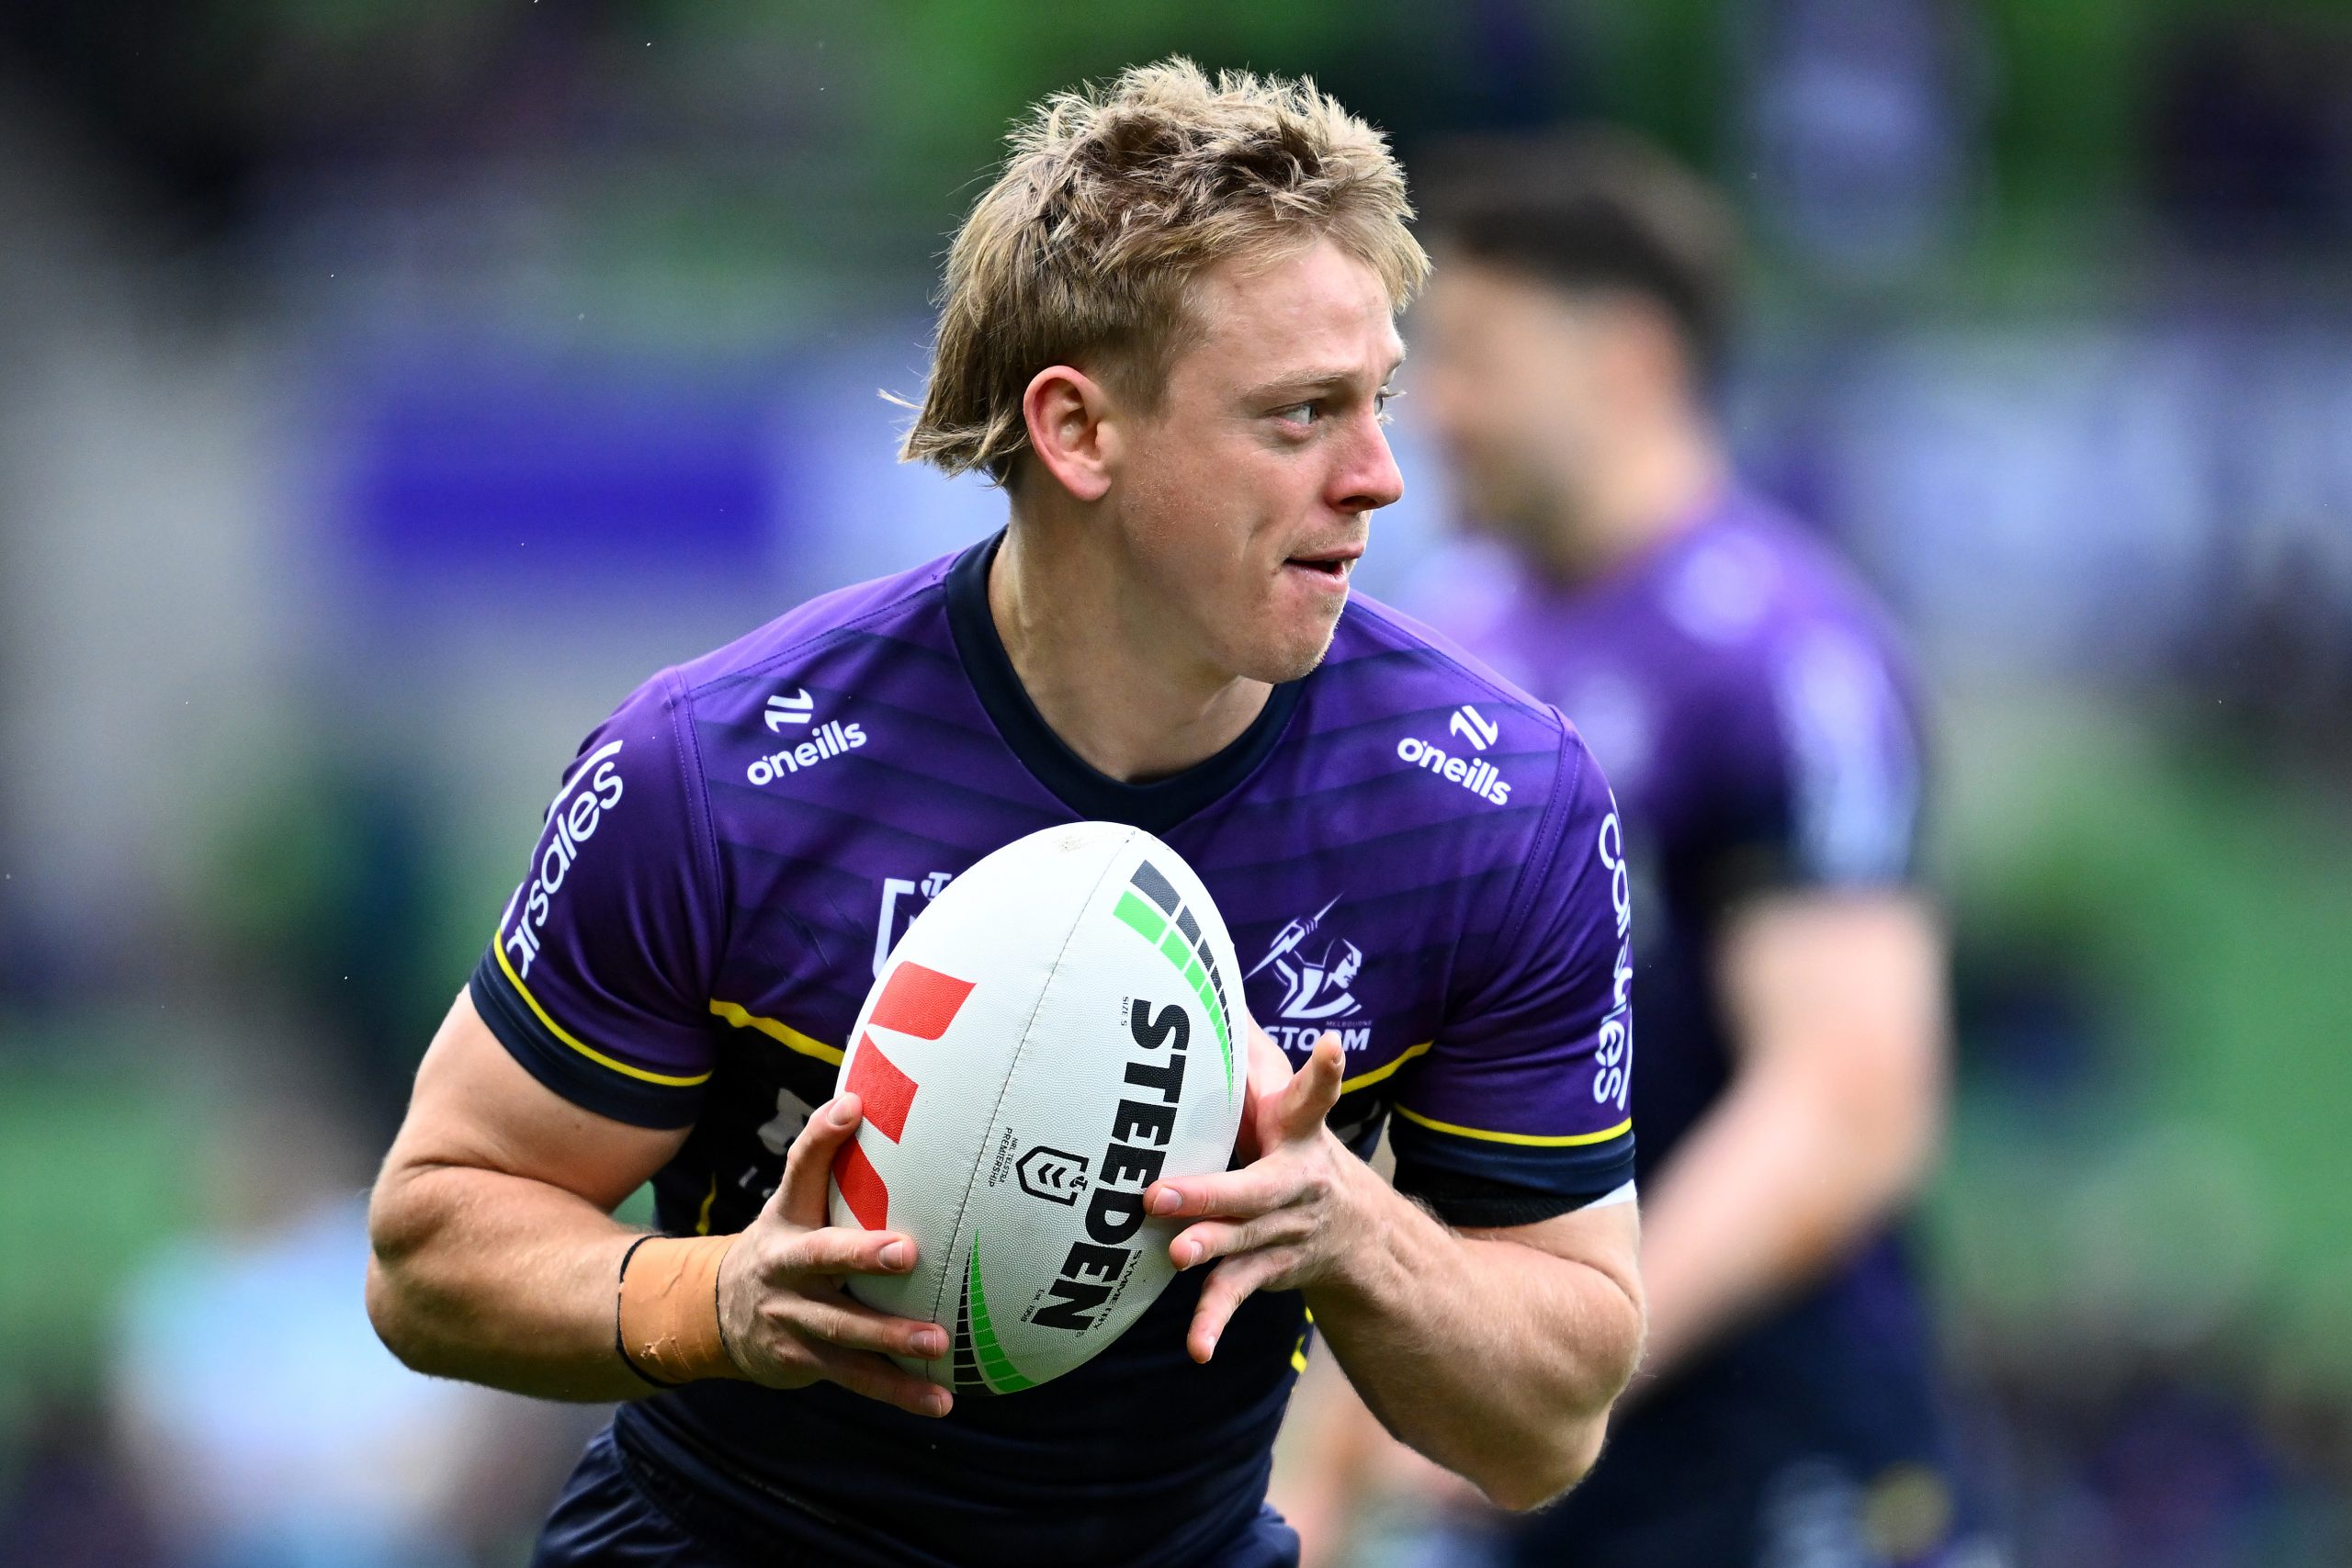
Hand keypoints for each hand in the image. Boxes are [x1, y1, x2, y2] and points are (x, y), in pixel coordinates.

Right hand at [715, 1092, 953, 1417]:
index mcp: (786, 1218)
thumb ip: (831, 1160)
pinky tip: (942, 1400)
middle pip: (820, 1257)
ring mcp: (790, 1317)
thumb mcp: (796, 1202)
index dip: (823, 1137)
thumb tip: (871, 1094)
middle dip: (860, 1256)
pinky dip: (898, 1391)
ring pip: (841, 1330)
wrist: (714, 1313)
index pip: (801, 1168)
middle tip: (907, 1252)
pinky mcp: (803, 1360)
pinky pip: (854, 1377)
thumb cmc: (784, 1242)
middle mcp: (783, 1266)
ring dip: (889, 1337)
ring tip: (938, 1342)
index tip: (852, 1105)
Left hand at [1143, 1025, 1368, 1362]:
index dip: (1323, 1071)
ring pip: (1244, 1242)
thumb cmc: (1291, 1145)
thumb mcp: (1286, 1101)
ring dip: (1209, 1249)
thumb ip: (1254, 1054)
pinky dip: (1214, 1322)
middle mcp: (1297, 1182)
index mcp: (1299, 1133)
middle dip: (1210, 1191)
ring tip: (1176, 1253)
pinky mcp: (1268, 1268)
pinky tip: (1197, 1349)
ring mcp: (1284, 1230)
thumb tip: (1213, 986)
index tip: (1329, 1046)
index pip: (1314, 1096)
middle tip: (1159, 1190)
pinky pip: (1238, 1294)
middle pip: (1255, 1187)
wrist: (1354, 1230)